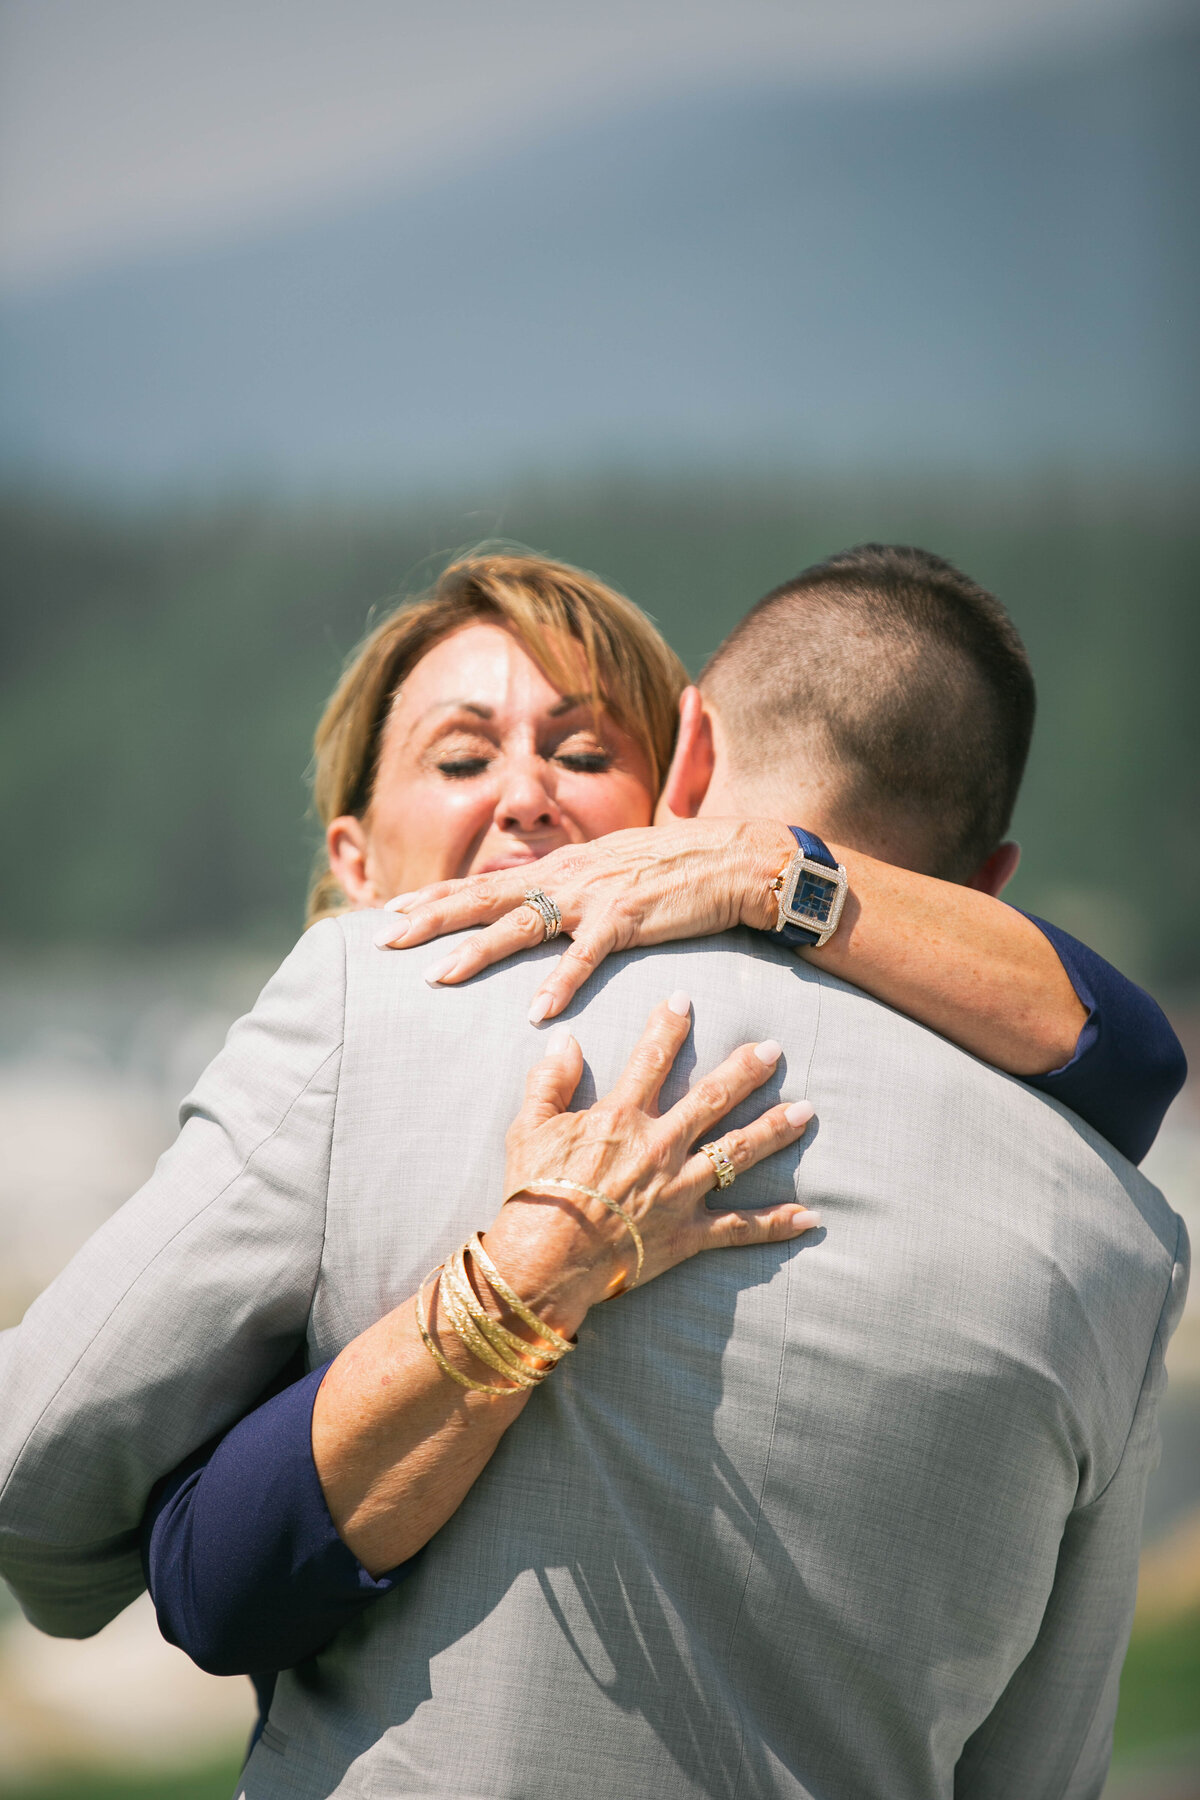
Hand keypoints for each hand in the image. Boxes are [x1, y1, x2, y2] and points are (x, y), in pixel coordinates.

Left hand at [374, 818, 796, 1022]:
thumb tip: (546, 905)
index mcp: (562, 866)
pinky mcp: (629, 918)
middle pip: (485, 896)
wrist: (736, 857)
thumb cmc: (679, 868)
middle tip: (384, 939)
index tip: (392, 914)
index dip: (436, 897)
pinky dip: (560, 983)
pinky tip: (536, 1010)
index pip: (485, 881)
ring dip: (477, 951)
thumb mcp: (613, 870)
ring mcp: (596, 895)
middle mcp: (568, 875)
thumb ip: (577, 888)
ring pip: (521, 923)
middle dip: (431, 918)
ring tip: (436, 977)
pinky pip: (586, 956)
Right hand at [479, 993, 817, 1332]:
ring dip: (774, 1129)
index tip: (684, 1000)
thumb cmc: (532, 1193)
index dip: (667, 1026)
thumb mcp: (526, 1128)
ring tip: (806, 1110)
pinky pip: (738, 1229)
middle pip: (712, 1099)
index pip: (650, 1059)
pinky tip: (810, 1217)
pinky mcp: (687, 1235)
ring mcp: (678, 1191)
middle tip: (774, 1049)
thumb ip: (549, 1080)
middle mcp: (659, 1147)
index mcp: (620, 1119)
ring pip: (737, 1153)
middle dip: (746, 1071)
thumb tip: (566, 1040)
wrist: (542, 1261)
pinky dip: (775, 1224)